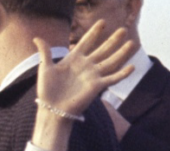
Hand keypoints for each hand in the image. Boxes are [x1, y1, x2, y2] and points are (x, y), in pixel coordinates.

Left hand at [32, 20, 134, 150]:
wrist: (51, 109)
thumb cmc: (47, 90)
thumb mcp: (44, 67)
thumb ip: (45, 52)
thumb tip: (37, 38)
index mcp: (73, 59)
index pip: (86, 42)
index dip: (94, 32)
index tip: (103, 22)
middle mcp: (85, 66)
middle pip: (102, 50)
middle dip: (113, 40)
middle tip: (124, 30)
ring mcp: (92, 76)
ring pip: (111, 62)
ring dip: (122, 53)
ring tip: (133, 43)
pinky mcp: (96, 87)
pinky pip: (112, 79)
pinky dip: (122, 74)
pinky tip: (132, 67)